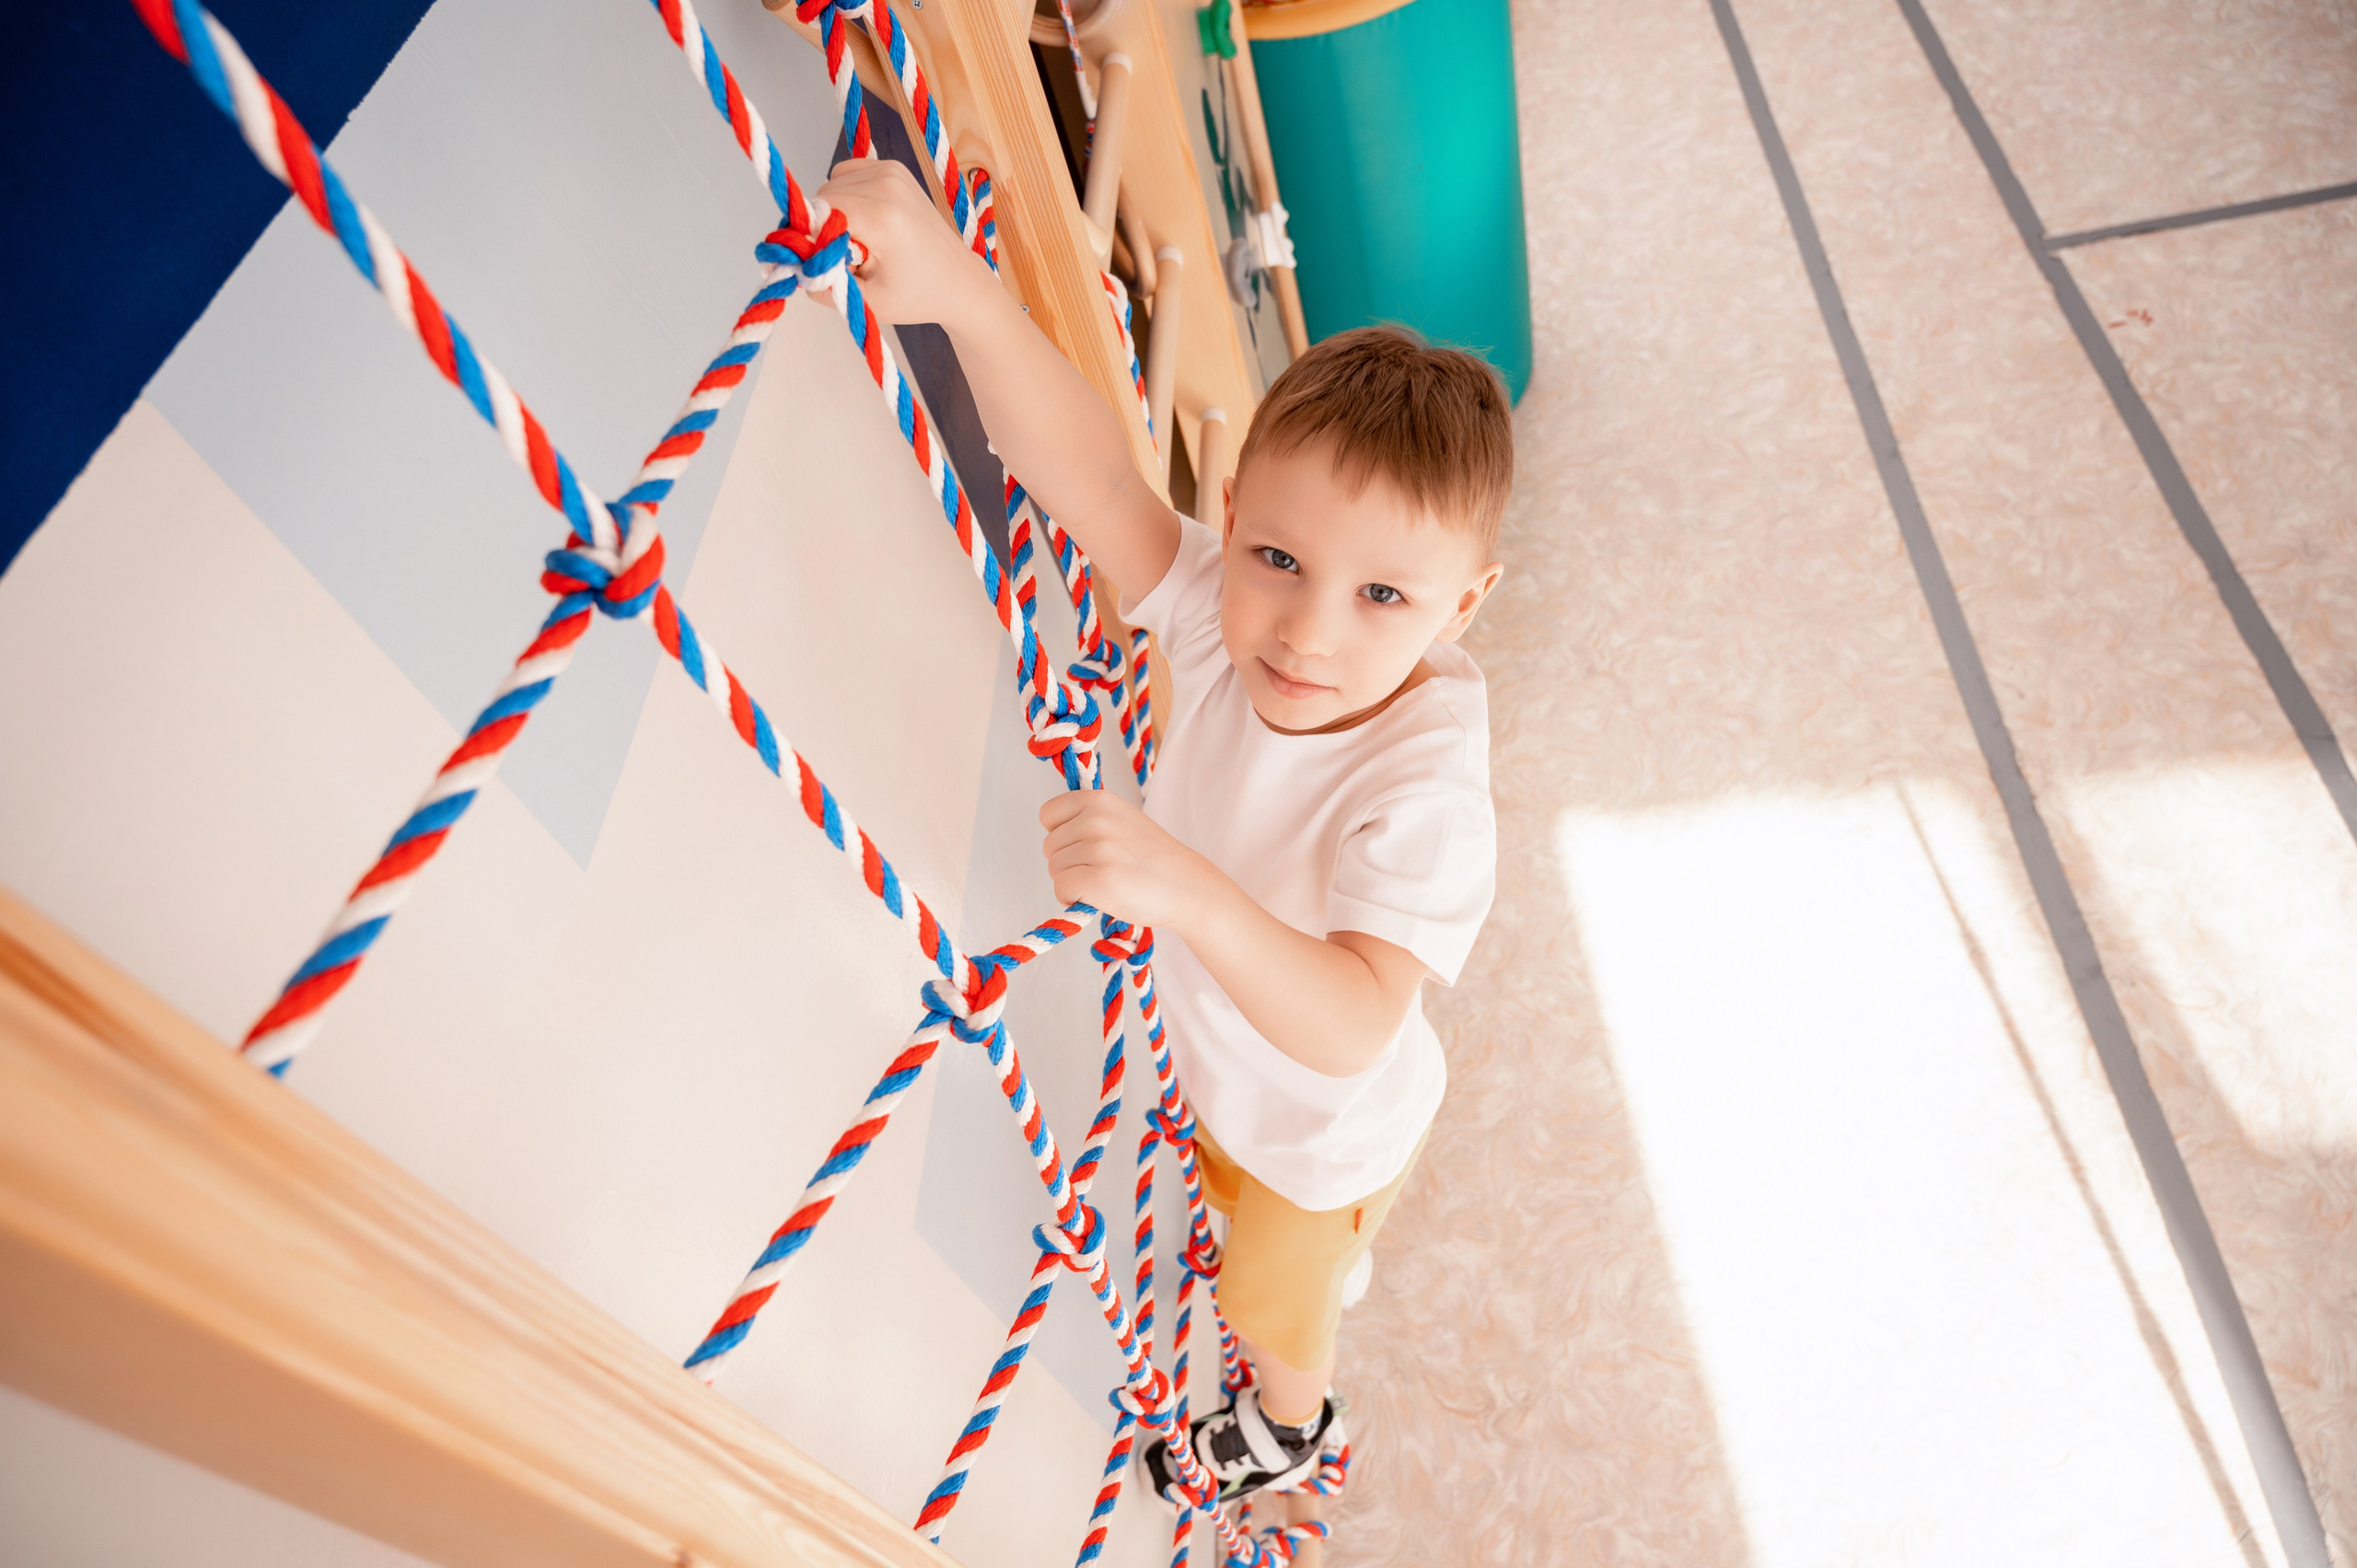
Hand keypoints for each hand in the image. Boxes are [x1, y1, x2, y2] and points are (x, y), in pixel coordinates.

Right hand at [815, 158, 996, 327]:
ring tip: (863, 241)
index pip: (818, 211)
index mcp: (883, 217)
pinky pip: (847, 175)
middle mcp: (888, 184)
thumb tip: (789, 261)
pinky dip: (848, 198)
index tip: (821, 260)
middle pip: (823, 197)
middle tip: (848, 258)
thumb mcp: (865, 303)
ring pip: (831, 185)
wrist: (957, 280)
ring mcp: (892, 171)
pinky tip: (867, 222)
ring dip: (836, 213)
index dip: (809, 236)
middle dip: (823, 227)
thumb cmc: (916, 295)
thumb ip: (821, 283)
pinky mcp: (893, 167)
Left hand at [1039, 790, 1208, 928]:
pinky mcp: (1098, 879)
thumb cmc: (1153, 858)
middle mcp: (1096, 819)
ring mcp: (1098, 849)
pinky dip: (1072, 899)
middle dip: (1068, 861)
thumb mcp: (1122, 820)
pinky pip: (1061, 889)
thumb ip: (1090, 818)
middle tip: (1101, 868)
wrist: (1187, 886)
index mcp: (1100, 800)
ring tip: (1104, 882)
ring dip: (1072, 881)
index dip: (1060, 834)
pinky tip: (1097, 897)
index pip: (1048, 814)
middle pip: (1049, 846)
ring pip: (1054, 869)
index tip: (1082, 846)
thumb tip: (1054, 832)